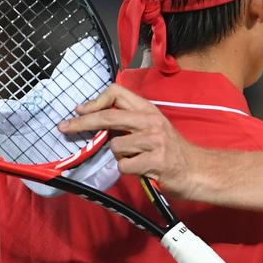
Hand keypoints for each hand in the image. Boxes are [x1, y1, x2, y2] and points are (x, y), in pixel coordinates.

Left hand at [58, 83, 195, 197]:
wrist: (197, 169)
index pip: (117, 92)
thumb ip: (130, 121)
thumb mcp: (153, 127)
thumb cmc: (172, 151)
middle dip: (82, 123)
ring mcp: (154, 140)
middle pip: (109, 115)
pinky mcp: (155, 160)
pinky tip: (142, 169)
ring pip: (116, 146)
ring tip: (136, 159)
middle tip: (64, 127)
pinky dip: (129, 170)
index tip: (80, 111)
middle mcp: (151, 120)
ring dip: (119, 156)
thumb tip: (96, 120)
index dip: (96, 101)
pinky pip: (125, 165)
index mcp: (149, 109)